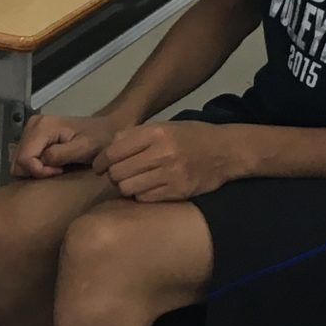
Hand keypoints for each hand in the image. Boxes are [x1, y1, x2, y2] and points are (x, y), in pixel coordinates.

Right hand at [12, 113, 120, 177]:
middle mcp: (32, 125)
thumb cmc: (100, 139)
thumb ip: (61, 154)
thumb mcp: (85, 148)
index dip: (39, 171)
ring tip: (57, 168)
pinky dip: (37, 167)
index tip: (59, 171)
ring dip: (37, 170)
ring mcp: (31, 130)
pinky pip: (25, 159)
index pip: (24, 158)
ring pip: (19, 162)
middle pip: (18, 161)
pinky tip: (53, 165)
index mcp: (42, 126)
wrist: (107, 130)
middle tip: (58, 171)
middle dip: (36, 171)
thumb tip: (42, 161)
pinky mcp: (33, 137)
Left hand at [98, 121, 256, 201]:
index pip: (114, 152)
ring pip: (128, 188)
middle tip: (118, 175)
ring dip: (126, 187)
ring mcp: (171, 174)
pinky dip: (141, 195)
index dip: (100, 162)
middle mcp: (162, 153)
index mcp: (156, 133)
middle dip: (113, 175)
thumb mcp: (164, 126)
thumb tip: (108, 148)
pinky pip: (145, 198)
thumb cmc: (191, 137)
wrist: (226, 151)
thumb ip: (135, 135)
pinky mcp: (178, 192)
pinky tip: (148, 188)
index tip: (99, 167)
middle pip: (117, 172)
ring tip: (134, 182)